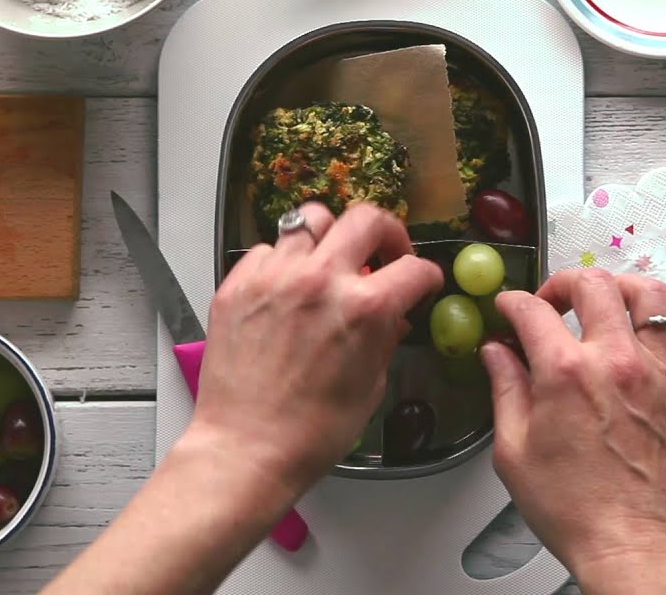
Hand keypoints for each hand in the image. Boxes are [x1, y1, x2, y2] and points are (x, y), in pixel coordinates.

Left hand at [191, 202, 442, 494]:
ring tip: (330, 261)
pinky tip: (287, 287)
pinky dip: (283, 261)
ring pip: (310, 219)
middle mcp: (321, 279)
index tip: (422, 280)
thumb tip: (394, 316)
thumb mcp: (371, 386)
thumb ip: (385, 339)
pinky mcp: (238, 284)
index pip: (414, 267)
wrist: (247, 447)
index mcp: (365, 307)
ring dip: (330, 237)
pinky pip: (267, 249)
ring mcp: (275, 276)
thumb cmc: (313, 431)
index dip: (427, 275)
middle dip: (387, 232)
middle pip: (366, 218)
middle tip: (385, 254)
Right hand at [480, 270, 665, 593]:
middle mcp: (617, 363)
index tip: (510, 311)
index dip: (513, 304)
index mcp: (566, 374)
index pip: (532, 311)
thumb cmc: (574, 508)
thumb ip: (505, 390)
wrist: (630, 545)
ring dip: (623, 288)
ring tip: (607, 302)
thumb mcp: (513, 451)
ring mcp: (662, 374)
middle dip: (563, 283)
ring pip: (652, 296)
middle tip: (552, 303)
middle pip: (594, 285)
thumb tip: (497, 353)